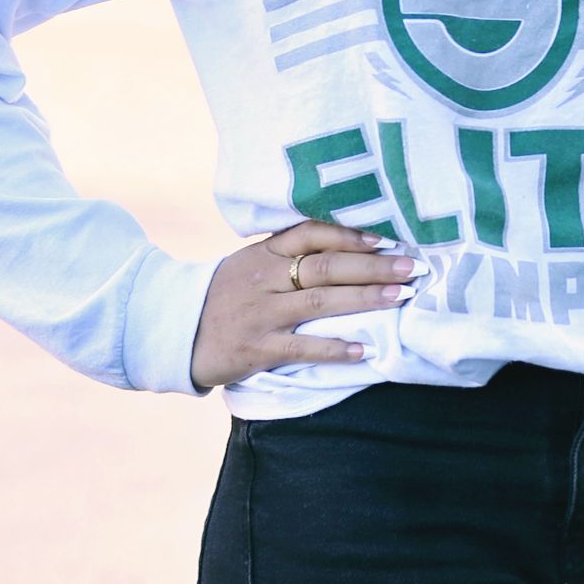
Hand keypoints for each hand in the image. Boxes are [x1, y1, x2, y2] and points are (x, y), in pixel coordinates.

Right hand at [189, 218, 420, 392]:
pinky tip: (364, 350)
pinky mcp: (255, 348)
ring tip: (400, 297)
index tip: (384, 236)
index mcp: (264, 255)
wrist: (171, 332)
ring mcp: (260, 314)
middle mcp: (264, 279)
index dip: (348, 233)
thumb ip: (286, 255)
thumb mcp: (248, 266)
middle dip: (373, 266)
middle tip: (412, 267)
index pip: (309, 233)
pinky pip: (301, 347)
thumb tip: (344, 244)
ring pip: (320, 302)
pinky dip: (334, 348)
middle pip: (326, 266)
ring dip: (365, 299)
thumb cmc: (221, 296)